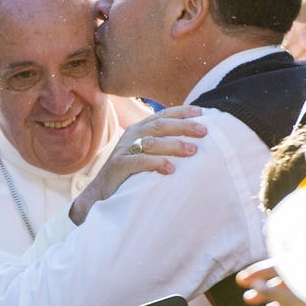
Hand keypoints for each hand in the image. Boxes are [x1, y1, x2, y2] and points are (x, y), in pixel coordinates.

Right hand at [69, 106, 206, 223]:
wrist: (101, 193)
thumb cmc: (131, 173)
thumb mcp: (147, 153)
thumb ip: (164, 145)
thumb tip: (195, 142)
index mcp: (140, 129)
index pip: (163, 115)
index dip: (182, 112)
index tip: (201, 112)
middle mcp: (132, 134)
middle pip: (160, 125)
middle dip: (183, 126)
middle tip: (203, 131)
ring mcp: (124, 149)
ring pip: (152, 142)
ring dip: (174, 145)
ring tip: (193, 151)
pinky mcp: (119, 165)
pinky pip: (140, 161)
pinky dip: (156, 163)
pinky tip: (171, 169)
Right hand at [236, 258, 305, 305]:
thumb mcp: (296, 304)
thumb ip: (274, 292)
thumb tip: (255, 285)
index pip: (277, 263)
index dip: (257, 272)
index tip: (241, 281)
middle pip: (285, 272)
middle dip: (264, 284)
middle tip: (246, 295)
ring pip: (294, 284)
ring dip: (276, 294)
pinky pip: (304, 291)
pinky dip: (290, 299)